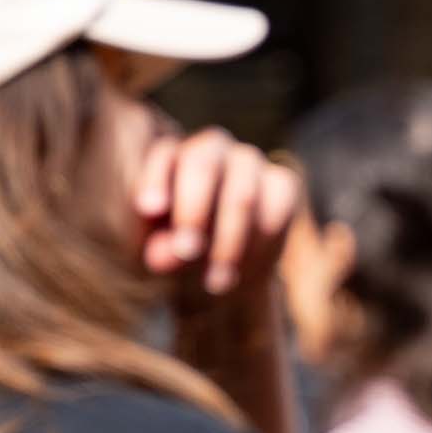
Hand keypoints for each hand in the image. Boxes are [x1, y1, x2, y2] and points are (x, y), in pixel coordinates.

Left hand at [133, 126, 302, 308]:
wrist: (217, 269)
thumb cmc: (175, 251)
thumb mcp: (158, 255)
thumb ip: (159, 250)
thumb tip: (168, 256)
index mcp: (170, 157)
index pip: (162, 156)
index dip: (155, 180)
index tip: (149, 209)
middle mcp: (211, 148)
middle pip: (203, 166)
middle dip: (193, 212)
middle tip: (185, 253)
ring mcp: (250, 162)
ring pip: (242, 196)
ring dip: (228, 244)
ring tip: (215, 283)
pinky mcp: (282, 184)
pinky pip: (276, 213)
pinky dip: (259, 248)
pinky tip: (244, 274)